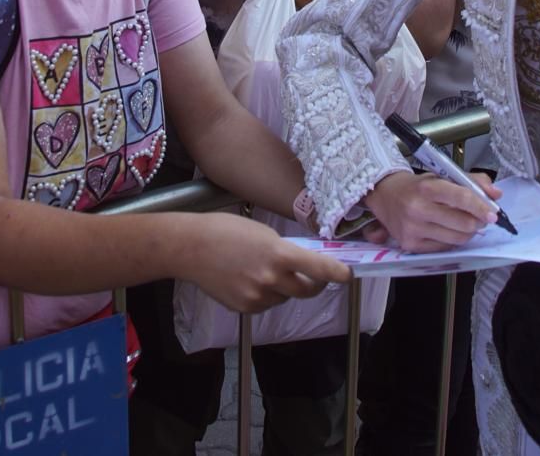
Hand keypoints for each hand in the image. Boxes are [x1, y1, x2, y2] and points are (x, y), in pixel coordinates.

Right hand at [183, 212, 351, 312]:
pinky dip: (265, 294)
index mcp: (279, 254)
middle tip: (316, 278)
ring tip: (263, 270)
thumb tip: (301, 263)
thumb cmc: (224, 231)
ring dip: (284, 288)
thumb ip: (284, 250)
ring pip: (284, 297)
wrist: (190, 249)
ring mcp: (258, 296)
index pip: (319, 268)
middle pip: (307, 290)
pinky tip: (247, 279)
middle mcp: (272, 278)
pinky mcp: (245, 308)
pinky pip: (266, 304)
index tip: (348, 275)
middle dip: (315, 285)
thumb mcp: (262, 232)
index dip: (337, 273)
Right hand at [362, 170, 498, 252]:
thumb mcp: (442, 175)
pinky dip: (452, 241)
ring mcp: (413, 229)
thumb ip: (472, 181)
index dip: (481, 207)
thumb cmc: (417, 186)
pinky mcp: (410, 245)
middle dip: (477, 222)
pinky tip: (448, 231)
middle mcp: (418, 209)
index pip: (461, 198)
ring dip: (468, 233)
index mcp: (427, 187)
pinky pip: (444, 248)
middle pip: (463, 223)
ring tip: (465, 224)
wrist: (385, 195)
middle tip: (479, 218)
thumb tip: (496, 194)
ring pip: (457, 239)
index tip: (493, 213)